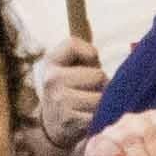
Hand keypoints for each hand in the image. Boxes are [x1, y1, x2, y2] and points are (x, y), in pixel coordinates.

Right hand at [36, 35, 105, 151]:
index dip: (90, 54)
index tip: (88, 65)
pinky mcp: (70, 120)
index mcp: (51, 62)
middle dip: (102, 84)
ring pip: (101, 98)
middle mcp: (52, 79)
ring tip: (92, 105)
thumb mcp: (71, 65)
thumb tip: (97, 30)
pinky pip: (99, 115)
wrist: (53, 126)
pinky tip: (90, 118)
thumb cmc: (72, 88)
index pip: (73, 45)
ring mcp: (59, 100)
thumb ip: (84, 48)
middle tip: (91, 91)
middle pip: (98, 75)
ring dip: (103, 103)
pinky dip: (100, 118)